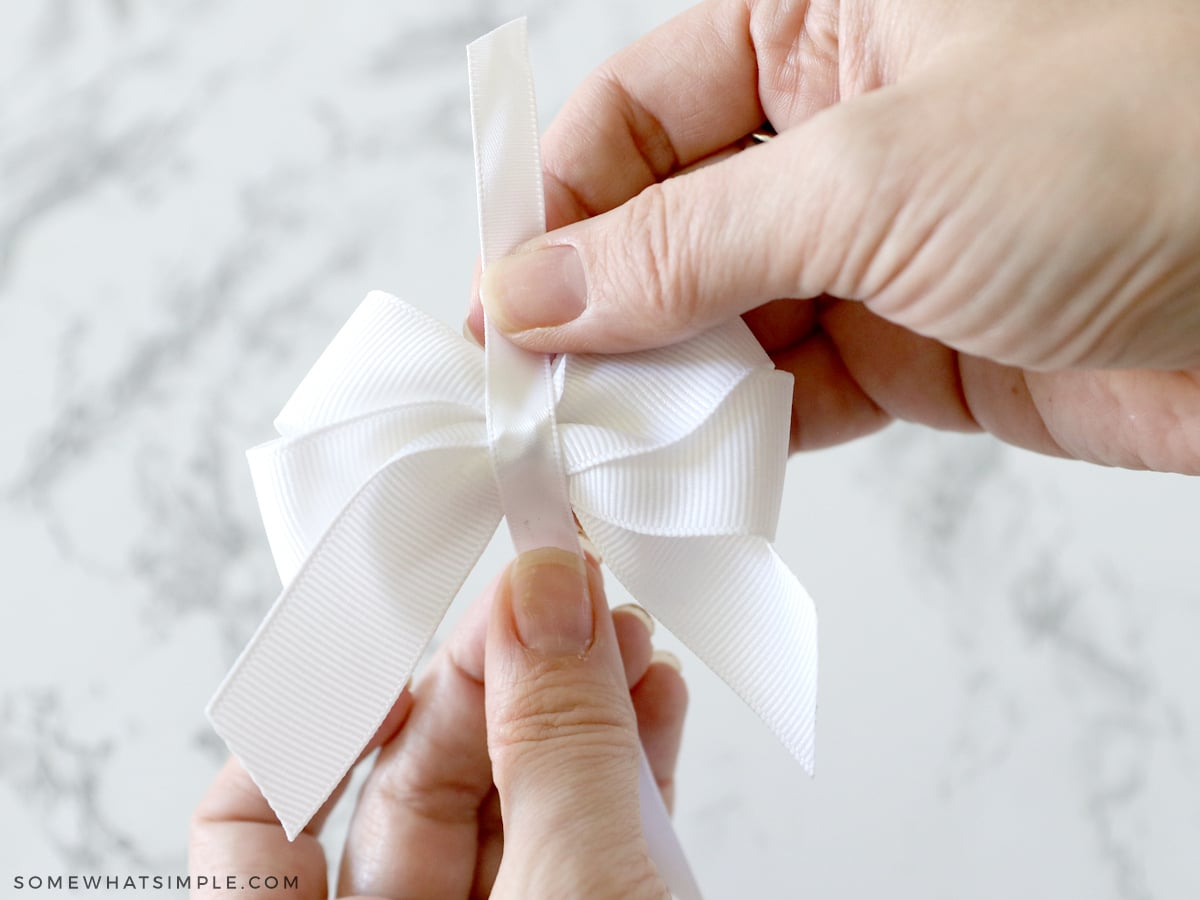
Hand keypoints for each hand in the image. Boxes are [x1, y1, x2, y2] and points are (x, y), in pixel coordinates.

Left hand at [190, 549, 684, 898]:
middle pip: (412, 789)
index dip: (300, 725)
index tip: (379, 632)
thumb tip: (542, 599)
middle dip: (493, 680)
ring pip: (513, 805)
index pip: (250, 835)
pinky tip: (653, 698)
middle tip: (553, 595)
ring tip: (619, 633)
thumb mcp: (575, 887)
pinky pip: (590, 833)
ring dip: (574, 709)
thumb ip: (556, 743)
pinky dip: (625, 765)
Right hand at [468, 0, 1199, 472]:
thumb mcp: (871, 178)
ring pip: (717, 320)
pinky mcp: (911, 344)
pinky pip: (788, 389)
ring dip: (663, 389)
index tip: (502, 315)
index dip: (555, 216)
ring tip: (606, 456)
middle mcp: (833, 131)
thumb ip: (685, 244)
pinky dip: (738, 436)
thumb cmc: (1141, 147)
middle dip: (601, 317)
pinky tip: (693, 474)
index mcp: (816, 24)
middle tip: (540, 407)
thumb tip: (535, 292)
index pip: (631, 117)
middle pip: (662, 227)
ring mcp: (870, 246)